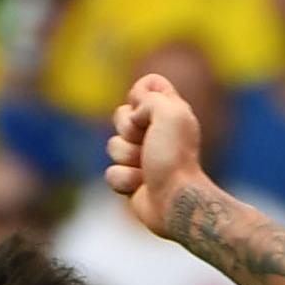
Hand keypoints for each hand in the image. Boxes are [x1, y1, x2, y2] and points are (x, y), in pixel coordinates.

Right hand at [106, 73, 210, 236]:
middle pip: (121, 115)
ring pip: (113, 146)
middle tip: (146, 141)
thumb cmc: (174, 156)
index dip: (140, 92)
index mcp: (170, 111)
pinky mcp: (131, 180)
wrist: (174, 200)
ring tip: (146, 168)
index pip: (148, 84)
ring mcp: (142, 156)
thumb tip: (134, 114)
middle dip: (127, 129)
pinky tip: (141, 185)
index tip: (143, 105)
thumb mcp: (169, 112)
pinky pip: (111, 172)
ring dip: (127, 157)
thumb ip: (150, 96)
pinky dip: (125, 179)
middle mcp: (156, 131)